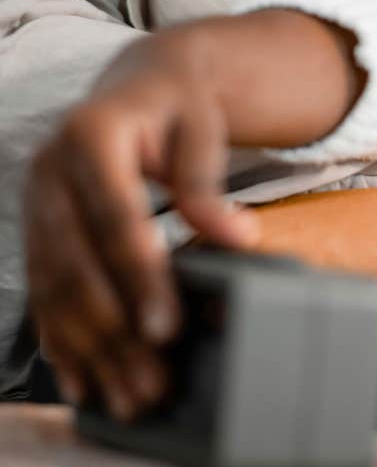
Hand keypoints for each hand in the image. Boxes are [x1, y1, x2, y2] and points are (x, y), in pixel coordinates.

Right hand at [24, 26, 258, 420]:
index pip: (115, 217)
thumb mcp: (201, 129)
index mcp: (91, 135)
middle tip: (149, 381)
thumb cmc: (177, 105)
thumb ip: (207, 184)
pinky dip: (63, 336)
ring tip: (126, 394)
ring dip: (88, 347)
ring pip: (55, 286)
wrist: (139, 84)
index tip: (166, 328)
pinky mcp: (37, 225)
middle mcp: (50, 170)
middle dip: (113, 328)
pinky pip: (43, 289)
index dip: (139, 276)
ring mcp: (36, 200)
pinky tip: (84, 376)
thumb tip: (239, 238)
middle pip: (77, 262)